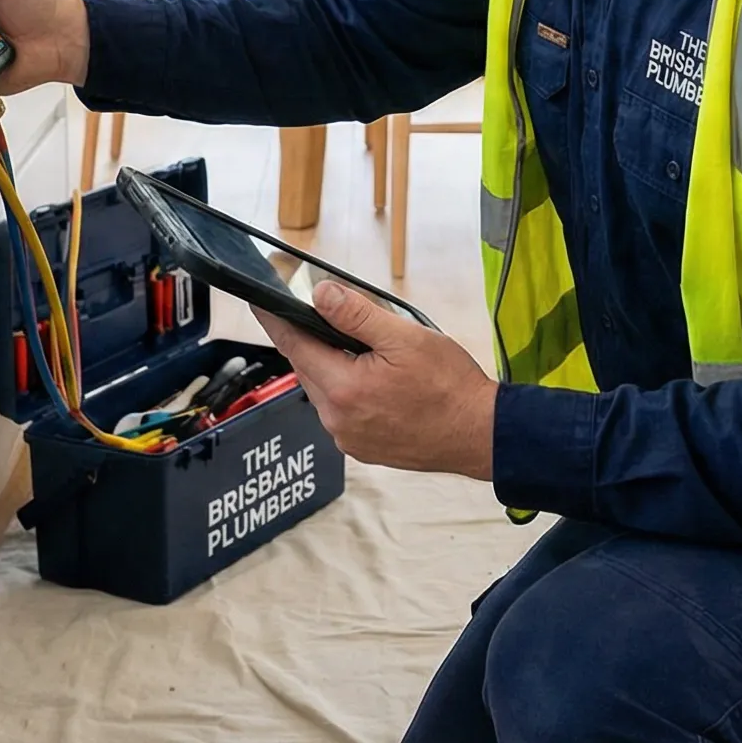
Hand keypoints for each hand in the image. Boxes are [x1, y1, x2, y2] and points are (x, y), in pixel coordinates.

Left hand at [253, 282, 497, 478]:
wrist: (480, 434)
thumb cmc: (450, 386)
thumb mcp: (405, 338)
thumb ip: (358, 315)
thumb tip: (320, 295)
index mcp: (344, 389)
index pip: (294, 345)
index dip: (276, 319)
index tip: (261, 302)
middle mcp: (338, 419)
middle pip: (307, 367)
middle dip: (313, 340)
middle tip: (328, 316)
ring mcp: (348, 438)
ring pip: (323, 389)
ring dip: (333, 366)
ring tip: (364, 350)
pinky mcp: (361, 448)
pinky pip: (340, 410)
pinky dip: (347, 390)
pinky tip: (374, 380)